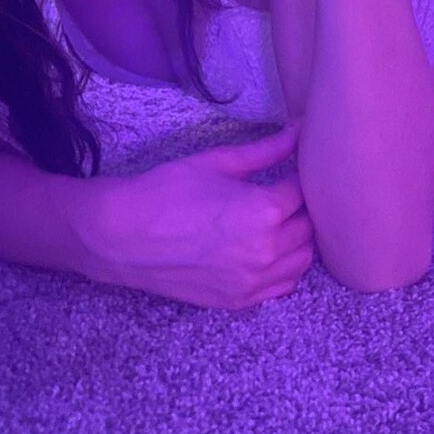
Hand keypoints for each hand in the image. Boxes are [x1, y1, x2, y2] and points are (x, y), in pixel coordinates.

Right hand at [94, 123, 312, 310]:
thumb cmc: (168, 191)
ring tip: (279, 222)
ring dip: (298, 239)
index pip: (303, 193)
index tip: (291, 170)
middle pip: (308, 227)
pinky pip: (283, 287)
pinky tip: (268, 251)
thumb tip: (298, 131)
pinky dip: (285, 269)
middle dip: (301, 208)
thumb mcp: (218, 162)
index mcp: (264, 211)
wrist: (124, 235)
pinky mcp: (239, 301)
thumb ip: (265, 150)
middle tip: (285, 193)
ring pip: (302, 261)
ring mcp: (253, 281)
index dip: (298, 177)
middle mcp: (266, 250)